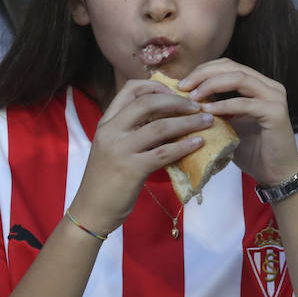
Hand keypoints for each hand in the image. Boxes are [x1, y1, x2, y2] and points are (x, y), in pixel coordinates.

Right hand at [67, 79, 212, 234]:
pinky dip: (184, 146)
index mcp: (106, 122)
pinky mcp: (131, 169)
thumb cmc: (105, 180)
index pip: (130, 89)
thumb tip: (168, 119)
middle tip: (197, 107)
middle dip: (177, 101)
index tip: (176, 93)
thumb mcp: (113, 147)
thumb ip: (133, 131)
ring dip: (188, 122)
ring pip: (160, 126)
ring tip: (206, 122)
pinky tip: (198, 143)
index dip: (156, 86)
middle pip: (148, 102)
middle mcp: (110, 131)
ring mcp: (120, 149)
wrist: (91, 210)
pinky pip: (163, 153)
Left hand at [178, 58, 297, 186]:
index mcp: (259, 84)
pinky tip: (207, 111)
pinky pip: (245, 103)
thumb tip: (186, 98)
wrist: (275, 173)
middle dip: (203, 74)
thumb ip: (215, 108)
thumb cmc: (252, 151)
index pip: (228, 66)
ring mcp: (274, 98)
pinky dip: (224, 105)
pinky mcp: (276, 113)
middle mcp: (269, 86)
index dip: (203, 70)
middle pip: (231, 67)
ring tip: (192, 97)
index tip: (182, 84)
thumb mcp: (228, 124)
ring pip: (239, 78)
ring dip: (211, 85)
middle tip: (182, 87)